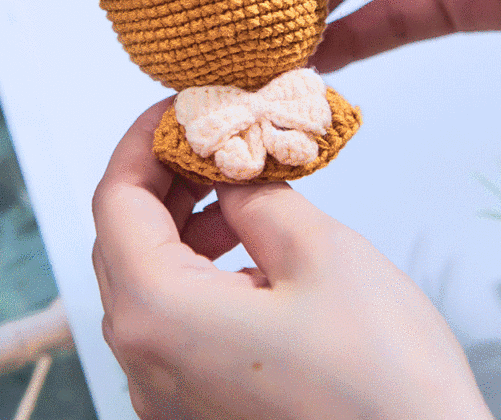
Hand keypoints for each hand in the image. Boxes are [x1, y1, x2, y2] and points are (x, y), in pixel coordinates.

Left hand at [92, 101, 493, 419]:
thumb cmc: (384, 381)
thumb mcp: (319, 252)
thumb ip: (257, 198)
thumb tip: (230, 172)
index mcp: (159, 315)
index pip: (116, 201)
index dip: (143, 143)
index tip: (179, 111)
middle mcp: (146, 362)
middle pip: (125, 241)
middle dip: (166, 180)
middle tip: (213, 143)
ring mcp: (167, 395)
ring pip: (147, 281)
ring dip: (183, 226)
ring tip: (237, 194)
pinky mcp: (196, 410)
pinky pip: (173, 322)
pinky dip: (197, 272)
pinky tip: (248, 255)